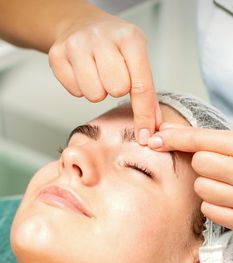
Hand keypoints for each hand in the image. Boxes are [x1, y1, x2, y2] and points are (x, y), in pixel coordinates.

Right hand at [48, 7, 160, 141]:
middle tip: (112, 75)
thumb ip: (146, 92)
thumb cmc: (113, 45)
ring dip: (98, 90)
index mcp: (129, 37)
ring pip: (93, 95)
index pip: (141, 85)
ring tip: (97, 73)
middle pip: (116, 90)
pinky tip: (82, 72)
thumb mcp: (136, 58)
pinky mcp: (57, 55)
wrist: (81, 24)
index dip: (144, 114)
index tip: (144, 135)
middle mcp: (102, 37)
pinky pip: (74, 92)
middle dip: (116, 90)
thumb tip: (152, 125)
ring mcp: (76, 45)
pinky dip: (80, 88)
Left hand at [148, 124, 232, 229]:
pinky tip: (225, 201)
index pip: (203, 140)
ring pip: (201, 188)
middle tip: (215, 165)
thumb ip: (204, 138)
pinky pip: (209, 210)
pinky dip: (212, 206)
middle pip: (200, 163)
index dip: (175, 137)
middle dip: (202, 163)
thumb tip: (163, 128)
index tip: (155, 139)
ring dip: (206, 185)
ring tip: (223, 184)